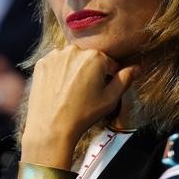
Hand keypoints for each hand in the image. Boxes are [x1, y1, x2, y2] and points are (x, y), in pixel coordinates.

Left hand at [20, 45, 137, 168]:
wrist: (51, 128)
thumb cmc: (83, 114)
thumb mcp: (110, 99)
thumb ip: (125, 79)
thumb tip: (136, 68)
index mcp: (95, 57)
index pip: (109, 63)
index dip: (109, 77)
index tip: (102, 90)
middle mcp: (75, 51)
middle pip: (90, 58)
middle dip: (91, 71)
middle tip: (86, 92)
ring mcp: (56, 56)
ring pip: (73, 59)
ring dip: (75, 69)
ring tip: (72, 91)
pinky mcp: (42, 63)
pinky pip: (56, 62)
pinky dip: (59, 71)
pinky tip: (60, 87)